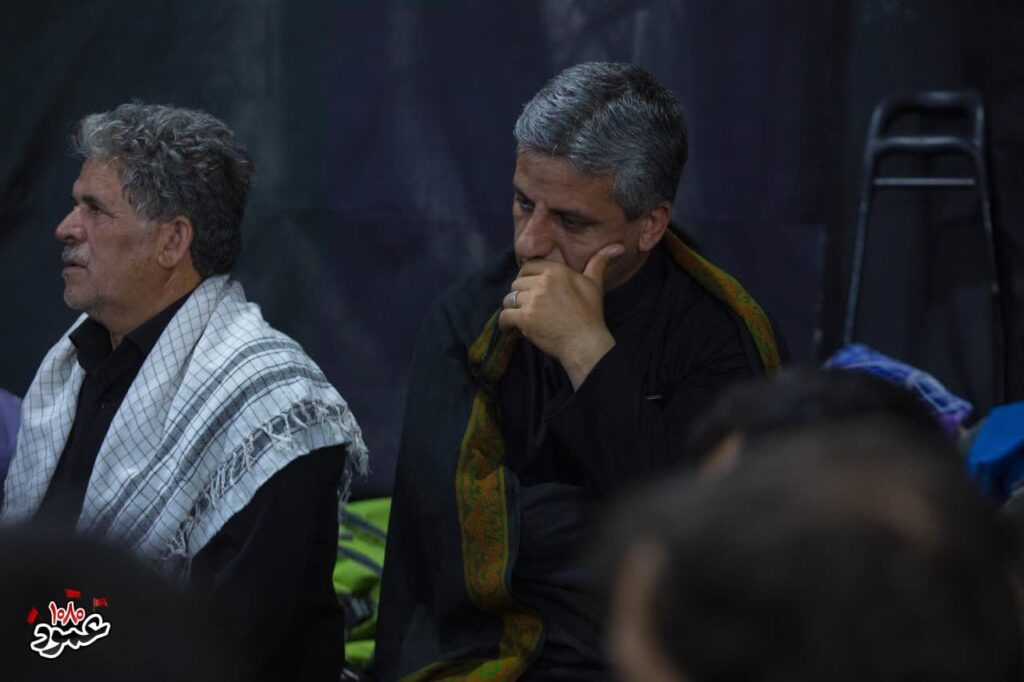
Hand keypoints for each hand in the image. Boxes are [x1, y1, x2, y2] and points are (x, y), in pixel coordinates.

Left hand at [499, 243, 623, 388]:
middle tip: (526, 307)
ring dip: (512, 309)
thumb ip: (599, 262)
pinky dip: (505, 324)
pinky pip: (504, 317)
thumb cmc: (590, 314)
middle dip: (519, 295)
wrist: (585, 342)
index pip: (528, 267)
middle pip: (517, 283)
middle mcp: (542, 282)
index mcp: (556, 270)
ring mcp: (532, 300)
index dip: (526, 278)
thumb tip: (618, 246)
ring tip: (519, 318)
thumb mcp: (595, 284)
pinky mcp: (524, 318)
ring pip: (509, 299)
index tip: (529, 290)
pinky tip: (511, 330)